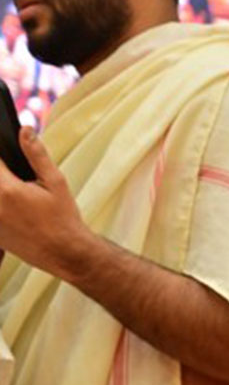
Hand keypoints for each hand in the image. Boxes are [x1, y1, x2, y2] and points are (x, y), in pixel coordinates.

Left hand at [0, 128, 98, 279]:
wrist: (65, 254)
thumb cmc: (63, 218)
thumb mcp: (56, 183)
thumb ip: (37, 155)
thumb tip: (25, 130)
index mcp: (7, 189)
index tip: (4, 155)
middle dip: (1, 175)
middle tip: (16, 181)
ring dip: (2, 190)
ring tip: (19, 199)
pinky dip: (2, 208)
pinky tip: (15, 212)